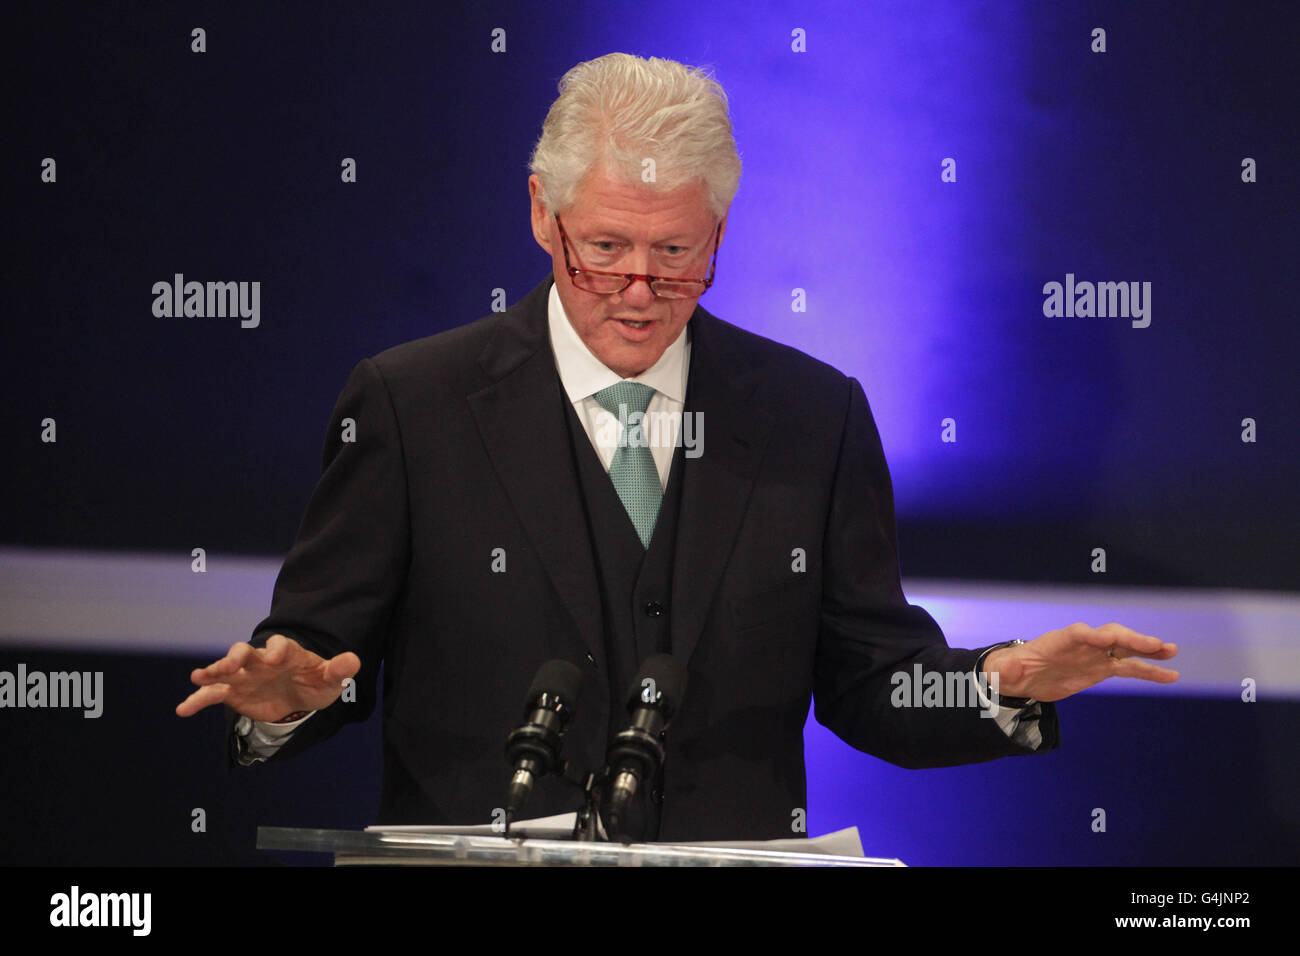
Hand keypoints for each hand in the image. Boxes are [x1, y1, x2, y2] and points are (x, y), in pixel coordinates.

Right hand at [175, 634, 360, 721]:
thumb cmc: (315, 682)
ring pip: (225, 670)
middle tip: (232, 662)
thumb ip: (340, 669)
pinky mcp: (233, 692)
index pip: (281, 646)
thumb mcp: (330, 678)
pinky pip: (212, 694)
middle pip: (245, 652)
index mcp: (287, 653)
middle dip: (237, 656)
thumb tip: (354, 660)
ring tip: (198, 677)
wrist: (298, 697)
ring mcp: (244, 675)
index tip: (276, 658)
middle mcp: (261, 660)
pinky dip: (198, 700)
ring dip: (212, 672)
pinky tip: (183, 709)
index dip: (278, 650)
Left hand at [982, 622, 1177, 702]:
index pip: (1080, 634)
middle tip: (1155, 645)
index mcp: (1060, 640)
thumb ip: (1005, 670)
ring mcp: (1096, 655)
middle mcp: (1083, 643)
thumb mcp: (1006, 670)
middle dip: (1131, 639)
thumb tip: (998, 673)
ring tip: (1172, 653)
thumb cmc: (1014, 667)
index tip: (1107, 640)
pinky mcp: (1102, 669)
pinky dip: (1149, 671)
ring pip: (1126, 651)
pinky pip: (1130, 668)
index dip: (1094, 636)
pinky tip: (1171, 676)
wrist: (1024, 674)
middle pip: (1110, 637)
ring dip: (1149, 652)